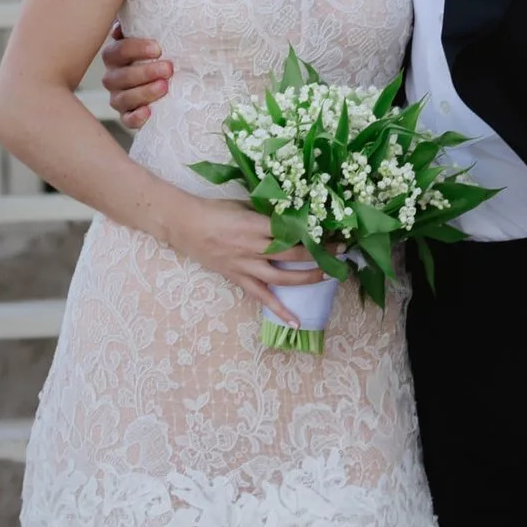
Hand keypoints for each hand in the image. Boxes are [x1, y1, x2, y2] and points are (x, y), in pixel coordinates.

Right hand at [101, 28, 174, 122]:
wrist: (176, 82)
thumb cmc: (163, 55)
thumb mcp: (157, 38)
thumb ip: (146, 23)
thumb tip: (138, 14)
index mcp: (116, 55)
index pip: (118, 51)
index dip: (135, 49)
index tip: (158, 49)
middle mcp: (113, 77)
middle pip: (119, 76)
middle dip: (144, 72)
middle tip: (168, 68)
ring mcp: (119, 98)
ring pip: (122, 98)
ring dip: (143, 92)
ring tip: (164, 87)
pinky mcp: (128, 117)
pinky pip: (127, 120)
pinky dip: (136, 117)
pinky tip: (149, 111)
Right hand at [150, 185, 318, 315]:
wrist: (185, 225)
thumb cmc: (215, 210)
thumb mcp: (243, 204)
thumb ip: (267, 212)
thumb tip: (295, 214)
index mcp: (255, 224)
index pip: (292, 230)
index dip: (315, 232)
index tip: (334, 230)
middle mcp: (253, 247)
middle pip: (293, 254)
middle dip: (320, 254)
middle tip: (341, 252)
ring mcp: (245, 265)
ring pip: (283, 277)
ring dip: (308, 278)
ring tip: (329, 276)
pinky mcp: (238, 278)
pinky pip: (262, 297)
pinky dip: (279, 310)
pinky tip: (296, 323)